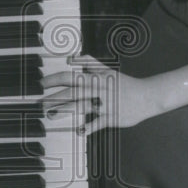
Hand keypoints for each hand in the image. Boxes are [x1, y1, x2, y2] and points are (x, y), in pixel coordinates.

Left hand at [42, 56, 157, 135]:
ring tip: (51, 114)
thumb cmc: (125, 84)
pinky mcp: (111, 117)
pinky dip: (89, 127)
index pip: (70, 77)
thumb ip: (89, 62)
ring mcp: (104, 104)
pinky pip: (97, 123)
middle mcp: (98, 90)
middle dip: (54, 97)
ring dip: (65, 110)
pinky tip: (79, 131)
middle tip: (39, 103)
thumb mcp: (107, 70)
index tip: (42, 83)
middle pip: (72, 93)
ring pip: (81, 106)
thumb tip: (72, 57)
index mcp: (96, 78)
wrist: (147, 96)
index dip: (55, 79)